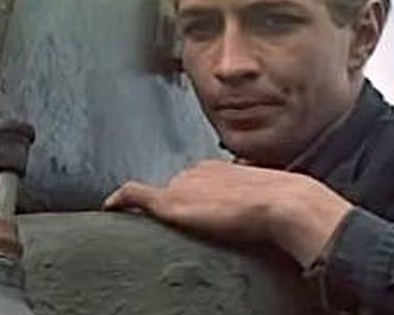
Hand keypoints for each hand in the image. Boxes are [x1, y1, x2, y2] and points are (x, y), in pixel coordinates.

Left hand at [103, 159, 352, 266]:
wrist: (283, 203)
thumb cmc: (283, 200)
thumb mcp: (266, 194)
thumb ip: (254, 197)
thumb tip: (266, 210)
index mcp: (217, 167)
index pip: (195, 180)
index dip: (193, 196)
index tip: (195, 209)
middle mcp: (196, 170)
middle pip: (176, 187)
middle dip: (179, 202)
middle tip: (189, 223)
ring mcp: (182, 185)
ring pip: (161, 196)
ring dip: (161, 207)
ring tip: (160, 227)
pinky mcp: (171, 203)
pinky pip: (135, 195)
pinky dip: (121, 199)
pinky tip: (110, 208)